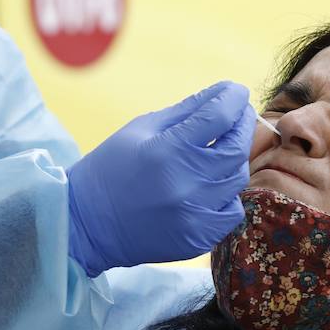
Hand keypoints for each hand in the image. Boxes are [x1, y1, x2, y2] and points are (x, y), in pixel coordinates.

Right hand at [66, 81, 252, 276]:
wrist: (87, 225)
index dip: (232, 98)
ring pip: (237, 178)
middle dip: (242, 125)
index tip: (235, 92)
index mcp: (167, 149)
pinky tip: (211, 186)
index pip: (219, 115)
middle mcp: (186, 182)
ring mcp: (195, 214)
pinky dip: (227, 195)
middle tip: (238, 115)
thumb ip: (185, 111)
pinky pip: (232, 212)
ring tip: (220, 150)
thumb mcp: (140, 129)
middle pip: (236, 147)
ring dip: (234, 159)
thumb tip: (222, 93)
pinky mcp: (198, 238)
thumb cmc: (110, 168)